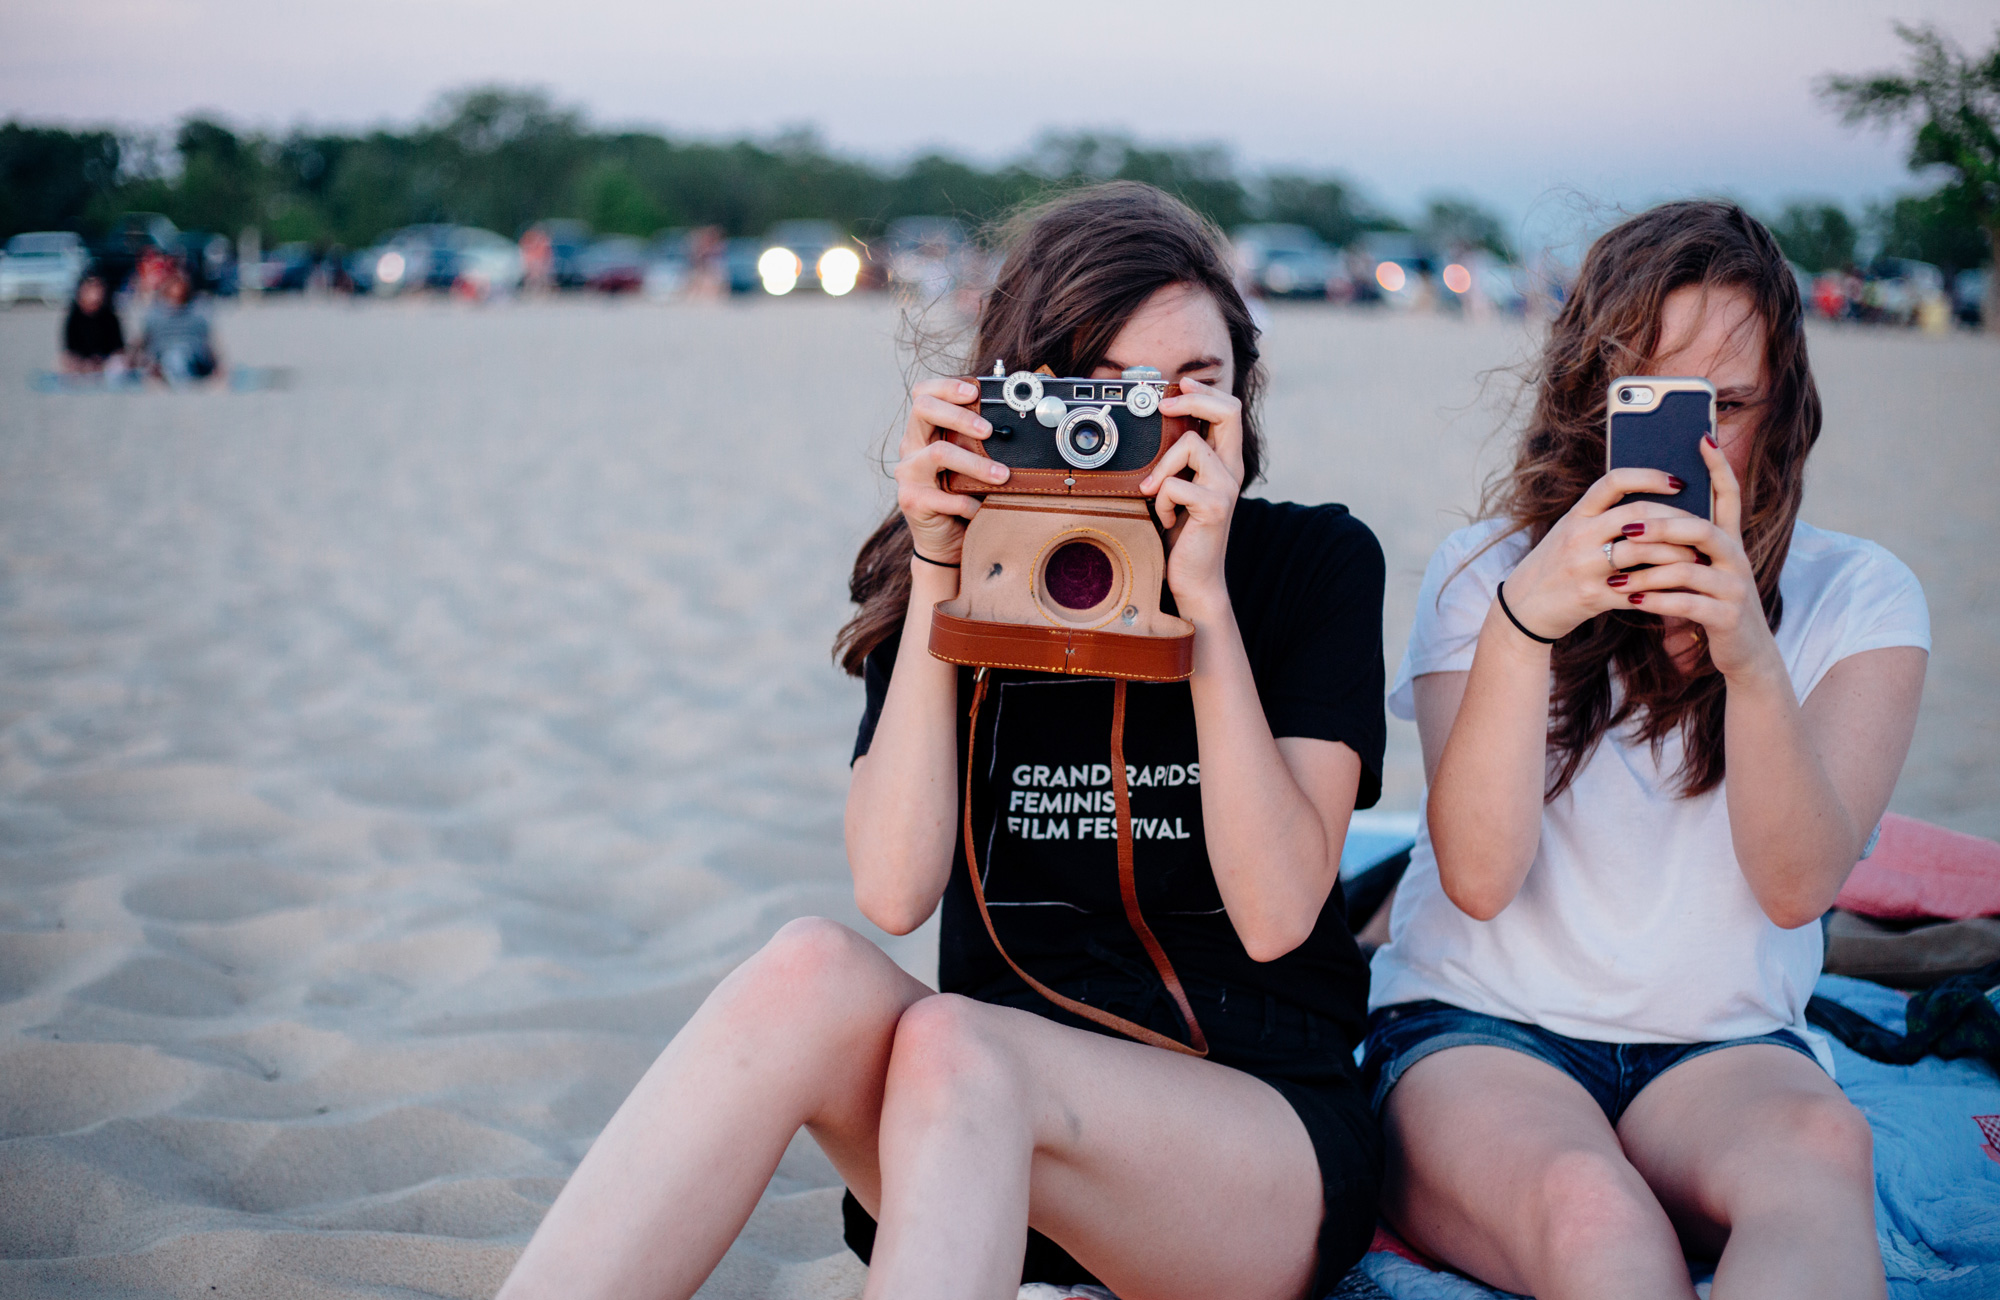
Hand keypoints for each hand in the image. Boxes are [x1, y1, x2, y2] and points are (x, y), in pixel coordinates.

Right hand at [892, 377, 1007, 563]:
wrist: (946, 541)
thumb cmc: (962, 495)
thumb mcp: (971, 463)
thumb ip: (979, 443)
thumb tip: (1017, 424)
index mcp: (924, 431)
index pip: (924, 394)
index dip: (946, 386)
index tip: (974, 392)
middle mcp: (911, 447)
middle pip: (924, 410)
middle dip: (959, 415)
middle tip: (988, 431)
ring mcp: (908, 473)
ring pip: (938, 453)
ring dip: (975, 463)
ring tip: (1002, 474)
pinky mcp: (911, 500)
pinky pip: (942, 496)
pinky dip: (968, 502)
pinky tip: (982, 508)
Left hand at [1140, 377, 1243, 617]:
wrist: (1193, 579)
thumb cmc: (1180, 535)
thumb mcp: (1177, 489)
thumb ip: (1176, 462)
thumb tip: (1153, 429)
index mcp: (1224, 462)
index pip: (1229, 410)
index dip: (1205, 391)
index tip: (1180, 384)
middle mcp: (1231, 471)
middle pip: (1227, 412)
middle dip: (1193, 399)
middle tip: (1163, 406)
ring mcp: (1226, 488)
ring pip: (1191, 445)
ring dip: (1162, 468)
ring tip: (1155, 495)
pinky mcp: (1214, 507)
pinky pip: (1175, 484)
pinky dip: (1160, 501)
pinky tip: (1164, 519)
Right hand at [1500, 466, 1706, 641]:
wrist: (1523, 607)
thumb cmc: (1555, 566)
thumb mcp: (1569, 533)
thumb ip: (1602, 518)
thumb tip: (1654, 508)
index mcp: (1575, 516)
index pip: (1614, 482)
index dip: (1649, 477)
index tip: (1678, 482)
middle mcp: (1578, 536)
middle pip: (1637, 515)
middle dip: (1677, 520)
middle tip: (1701, 525)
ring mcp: (1584, 567)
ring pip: (1643, 551)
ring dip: (1677, 554)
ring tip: (1697, 557)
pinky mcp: (1592, 596)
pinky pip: (1638, 589)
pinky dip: (1662, 588)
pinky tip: (1679, 587)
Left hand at [1608, 436, 1782, 680]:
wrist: (1744, 652)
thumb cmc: (1710, 603)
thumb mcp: (1700, 570)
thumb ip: (1682, 545)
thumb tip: (1643, 516)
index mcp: (1728, 542)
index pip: (1729, 496)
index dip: (1719, 467)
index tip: (1702, 438)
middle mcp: (1737, 559)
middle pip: (1703, 530)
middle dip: (1663, 526)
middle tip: (1627, 529)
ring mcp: (1735, 588)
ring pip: (1690, 569)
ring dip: (1649, 572)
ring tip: (1616, 577)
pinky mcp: (1729, 617)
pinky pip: (1689, 604)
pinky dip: (1658, 602)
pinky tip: (1634, 601)